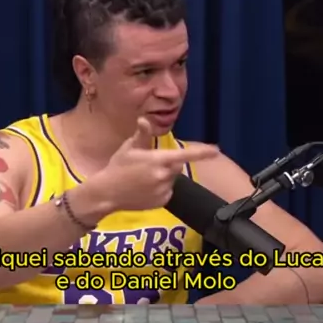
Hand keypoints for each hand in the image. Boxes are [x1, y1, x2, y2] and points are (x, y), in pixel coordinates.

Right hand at [96, 118, 218, 211]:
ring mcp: (163, 190)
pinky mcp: (161, 202)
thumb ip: (142, 134)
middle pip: (177, 165)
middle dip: (168, 163)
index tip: (216, 150)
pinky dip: (161, 189)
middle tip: (148, 164)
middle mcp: (163, 176)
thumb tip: (145, 120)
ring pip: (172, 179)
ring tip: (143, 178)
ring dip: (164, 177)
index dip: (202, 153)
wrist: (107, 193)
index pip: (185, 155)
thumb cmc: (117, 167)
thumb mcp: (129, 148)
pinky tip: (144, 189)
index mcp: (158, 160)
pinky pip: (168, 192)